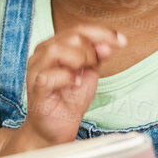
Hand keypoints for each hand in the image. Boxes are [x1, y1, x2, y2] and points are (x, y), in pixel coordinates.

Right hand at [21, 24, 124, 145]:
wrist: (57, 128)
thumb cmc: (70, 99)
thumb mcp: (90, 73)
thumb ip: (97, 56)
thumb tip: (108, 44)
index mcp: (55, 45)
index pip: (78, 29)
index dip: (102, 33)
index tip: (121, 41)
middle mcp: (42, 54)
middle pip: (71, 37)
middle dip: (91, 51)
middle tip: (95, 66)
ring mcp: (36, 70)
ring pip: (57, 50)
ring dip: (79, 60)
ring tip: (82, 75)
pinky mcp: (36, 89)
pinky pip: (49, 76)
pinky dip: (67, 78)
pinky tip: (74, 84)